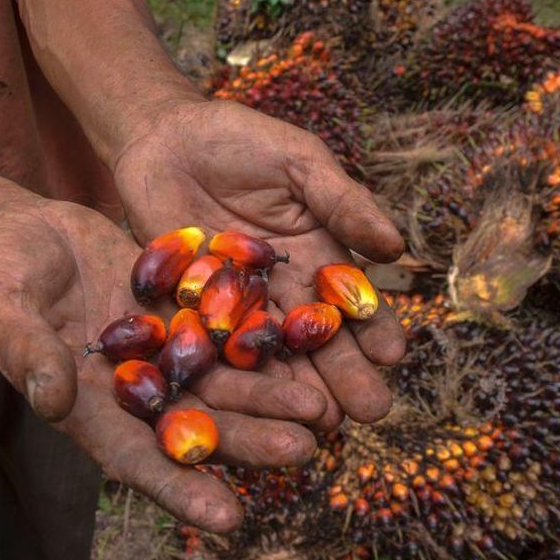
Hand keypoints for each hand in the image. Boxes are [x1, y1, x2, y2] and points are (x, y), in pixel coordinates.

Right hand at [0, 199, 326, 531]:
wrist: (25, 230)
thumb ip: (25, 352)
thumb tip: (55, 400)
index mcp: (89, 409)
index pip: (136, 461)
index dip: (181, 490)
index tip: (229, 519)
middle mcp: (136, 391)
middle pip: (198, 426)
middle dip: (249, 442)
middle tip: (302, 450)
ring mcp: (164, 352)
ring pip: (224, 383)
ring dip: (270, 398)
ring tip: (320, 408)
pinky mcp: (183, 311)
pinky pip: (228, 328)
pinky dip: (264, 340)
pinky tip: (306, 346)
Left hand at [113, 100, 407, 428]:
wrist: (163, 136)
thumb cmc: (240, 140)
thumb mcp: (299, 162)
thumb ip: (341, 201)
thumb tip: (396, 247)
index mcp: (316, 254)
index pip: (351, 299)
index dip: (373, 326)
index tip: (393, 354)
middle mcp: (281, 289)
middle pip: (316, 338)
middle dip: (344, 374)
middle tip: (370, 412)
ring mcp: (234, 305)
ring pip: (270, 354)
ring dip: (295, 388)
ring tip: (321, 422)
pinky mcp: (188, 310)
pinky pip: (210, 346)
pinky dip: (229, 375)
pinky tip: (248, 404)